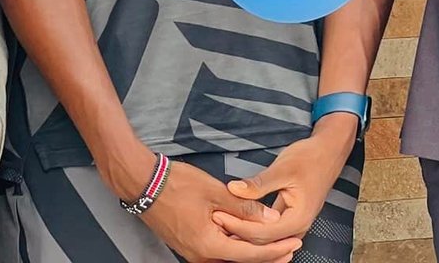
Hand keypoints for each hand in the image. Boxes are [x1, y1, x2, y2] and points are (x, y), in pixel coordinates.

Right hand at [140, 157, 296, 262]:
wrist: (144, 183)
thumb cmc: (176, 185)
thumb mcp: (216, 193)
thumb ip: (245, 208)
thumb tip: (270, 218)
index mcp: (207, 244)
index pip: (249, 254)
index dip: (274, 251)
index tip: (293, 245)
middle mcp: (200, 254)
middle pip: (240, 260)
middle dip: (267, 255)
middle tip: (291, 248)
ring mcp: (192, 251)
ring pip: (229, 256)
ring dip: (252, 251)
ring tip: (274, 244)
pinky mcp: (189, 243)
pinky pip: (218, 249)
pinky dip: (236, 245)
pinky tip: (248, 237)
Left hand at [214, 117, 356, 249]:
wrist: (330, 151)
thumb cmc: (310, 157)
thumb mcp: (283, 168)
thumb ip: (259, 183)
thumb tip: (233, 189)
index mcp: (298, 219)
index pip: (261, 233)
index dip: (237, 225)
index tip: (217, 214)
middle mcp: (298, 228)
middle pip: (262, 241)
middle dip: (237, 231)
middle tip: (214, 219)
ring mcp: (295, 226)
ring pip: (265, 239)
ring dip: (244, 233)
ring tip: (222, 223)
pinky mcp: (290, 220)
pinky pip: (269, 232)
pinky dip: (253, 228)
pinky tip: (238, 220)